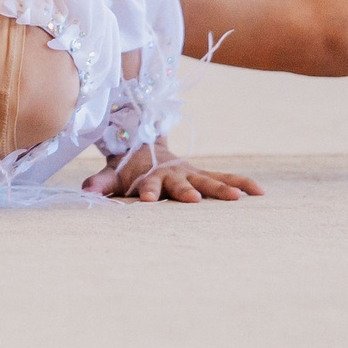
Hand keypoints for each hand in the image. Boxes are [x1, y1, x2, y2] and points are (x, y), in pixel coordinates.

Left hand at [82, 141, 260, 202]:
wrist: (144, 146)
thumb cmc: (127, 170)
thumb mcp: (111, 175)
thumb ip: (100, 183)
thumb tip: (87, 190)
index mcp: (150, 176)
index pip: (148, 185)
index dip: (148, 192)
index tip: (147, 201)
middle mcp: (173, 174)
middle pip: (181, 184)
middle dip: (187, 192)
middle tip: (193, 200)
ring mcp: (192, 174)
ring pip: (209, 180)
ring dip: (222, 188)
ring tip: (237, 198)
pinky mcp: (205, 175)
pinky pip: (227, 177)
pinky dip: (243, 183)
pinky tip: (260, 193)